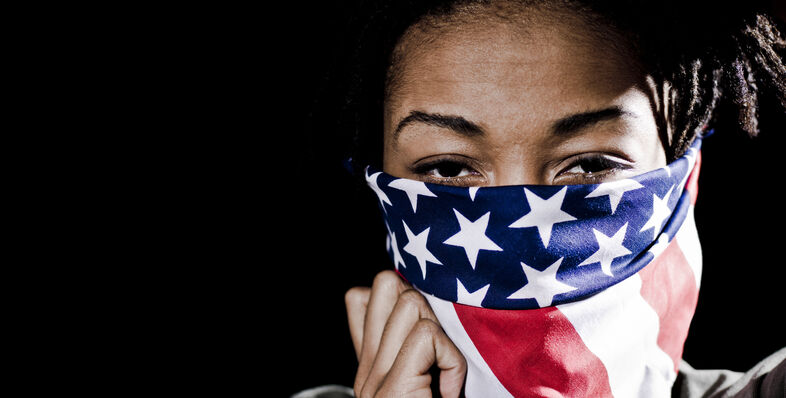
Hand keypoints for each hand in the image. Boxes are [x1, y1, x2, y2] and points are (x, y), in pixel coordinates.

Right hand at [345, 270, 466, 397]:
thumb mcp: (424, 377)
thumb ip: (415, 349)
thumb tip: (428, 305)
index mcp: (370, 367)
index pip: (360, 297)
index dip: (399, 296)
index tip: (430, 329)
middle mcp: (366, 371)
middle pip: (386, 284)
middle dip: (425, 304)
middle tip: (440, 349)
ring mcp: (375, 380)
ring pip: (409, 302)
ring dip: (442, 332)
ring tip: (445, 373)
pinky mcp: (395, 388)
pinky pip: (427, 334)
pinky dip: (452, 360)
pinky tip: (450, 391)